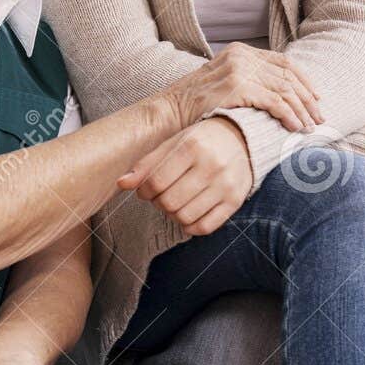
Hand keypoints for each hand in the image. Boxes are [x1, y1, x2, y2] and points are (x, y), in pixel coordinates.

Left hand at [117, 118, 252, 235]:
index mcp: (191, 146)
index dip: (144, 191)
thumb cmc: (199, 141)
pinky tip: (188, 214)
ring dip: (172, 215)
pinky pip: (206, 227)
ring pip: (185, 217)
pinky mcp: (235, 201)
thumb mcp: (172, 144)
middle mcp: (211, 165)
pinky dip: (191, 226)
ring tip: (174, 203)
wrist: (242, 138)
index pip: (156, 181)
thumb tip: (121, 183)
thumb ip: (146, 164)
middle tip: (161, 196)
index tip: (146, 189)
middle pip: (169, 202)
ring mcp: (225, 185)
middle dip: (158, 203)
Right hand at [168, 43, 323, 131]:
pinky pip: (274, 102)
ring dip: (301, 110)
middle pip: (287, 76)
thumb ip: (246, 79)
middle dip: (307, 99)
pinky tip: (295, 128)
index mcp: (239, 50)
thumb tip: (279, 93)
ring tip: (310, 127)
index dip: (303, 81)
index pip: (283, 62)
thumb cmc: (194, 104)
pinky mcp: (238, 87)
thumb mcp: (222, 82)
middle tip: (319, 117)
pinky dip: (289, 116)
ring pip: (284, 90)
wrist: (168, 111)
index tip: (315, 98)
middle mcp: (241, 56)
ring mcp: (239, 70)